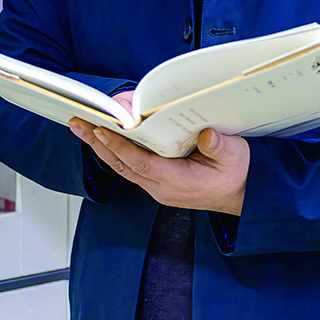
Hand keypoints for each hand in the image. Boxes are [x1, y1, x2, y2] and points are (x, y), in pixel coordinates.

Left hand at [69, 115, 247, 216]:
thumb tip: (206, 135)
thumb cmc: (236, 176)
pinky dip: (114, 152)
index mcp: (177, 181)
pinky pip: (129, 167)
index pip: (140, 163)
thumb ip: (220, 146)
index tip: (102, 130)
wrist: (241, 195)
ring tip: (83, 128)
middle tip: (79, 123)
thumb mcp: (235, 157)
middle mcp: (161, 187)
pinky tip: (104, 139)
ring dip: (101, 147)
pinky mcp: (157, 182)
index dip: (119, 147)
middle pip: (122, 165)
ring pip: (122, 166)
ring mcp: (157, 186)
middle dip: (98, 143)